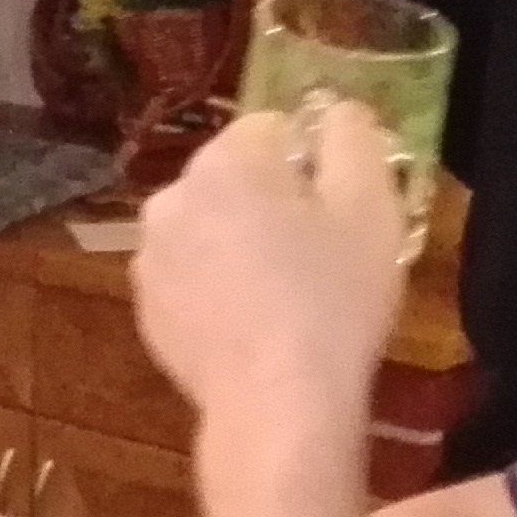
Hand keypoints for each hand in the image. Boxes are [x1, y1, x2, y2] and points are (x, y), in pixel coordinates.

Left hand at [131, 103, 407, 476]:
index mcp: (223, 160)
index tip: (337, 212)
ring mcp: (149, 255)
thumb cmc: (332, 299)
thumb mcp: (370, 206)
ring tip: (287, 297)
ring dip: (241, 245)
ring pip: (210, 228)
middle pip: (235, 179)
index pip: (273, 129)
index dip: (313, 166)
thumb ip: (353, 139)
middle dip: (274, 204)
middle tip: (319, 256)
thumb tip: (336, 111)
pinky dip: (218, 289)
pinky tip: (254, 326)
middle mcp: (170, 196)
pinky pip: (191, 277)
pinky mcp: (145, 308)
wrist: (277, 404)